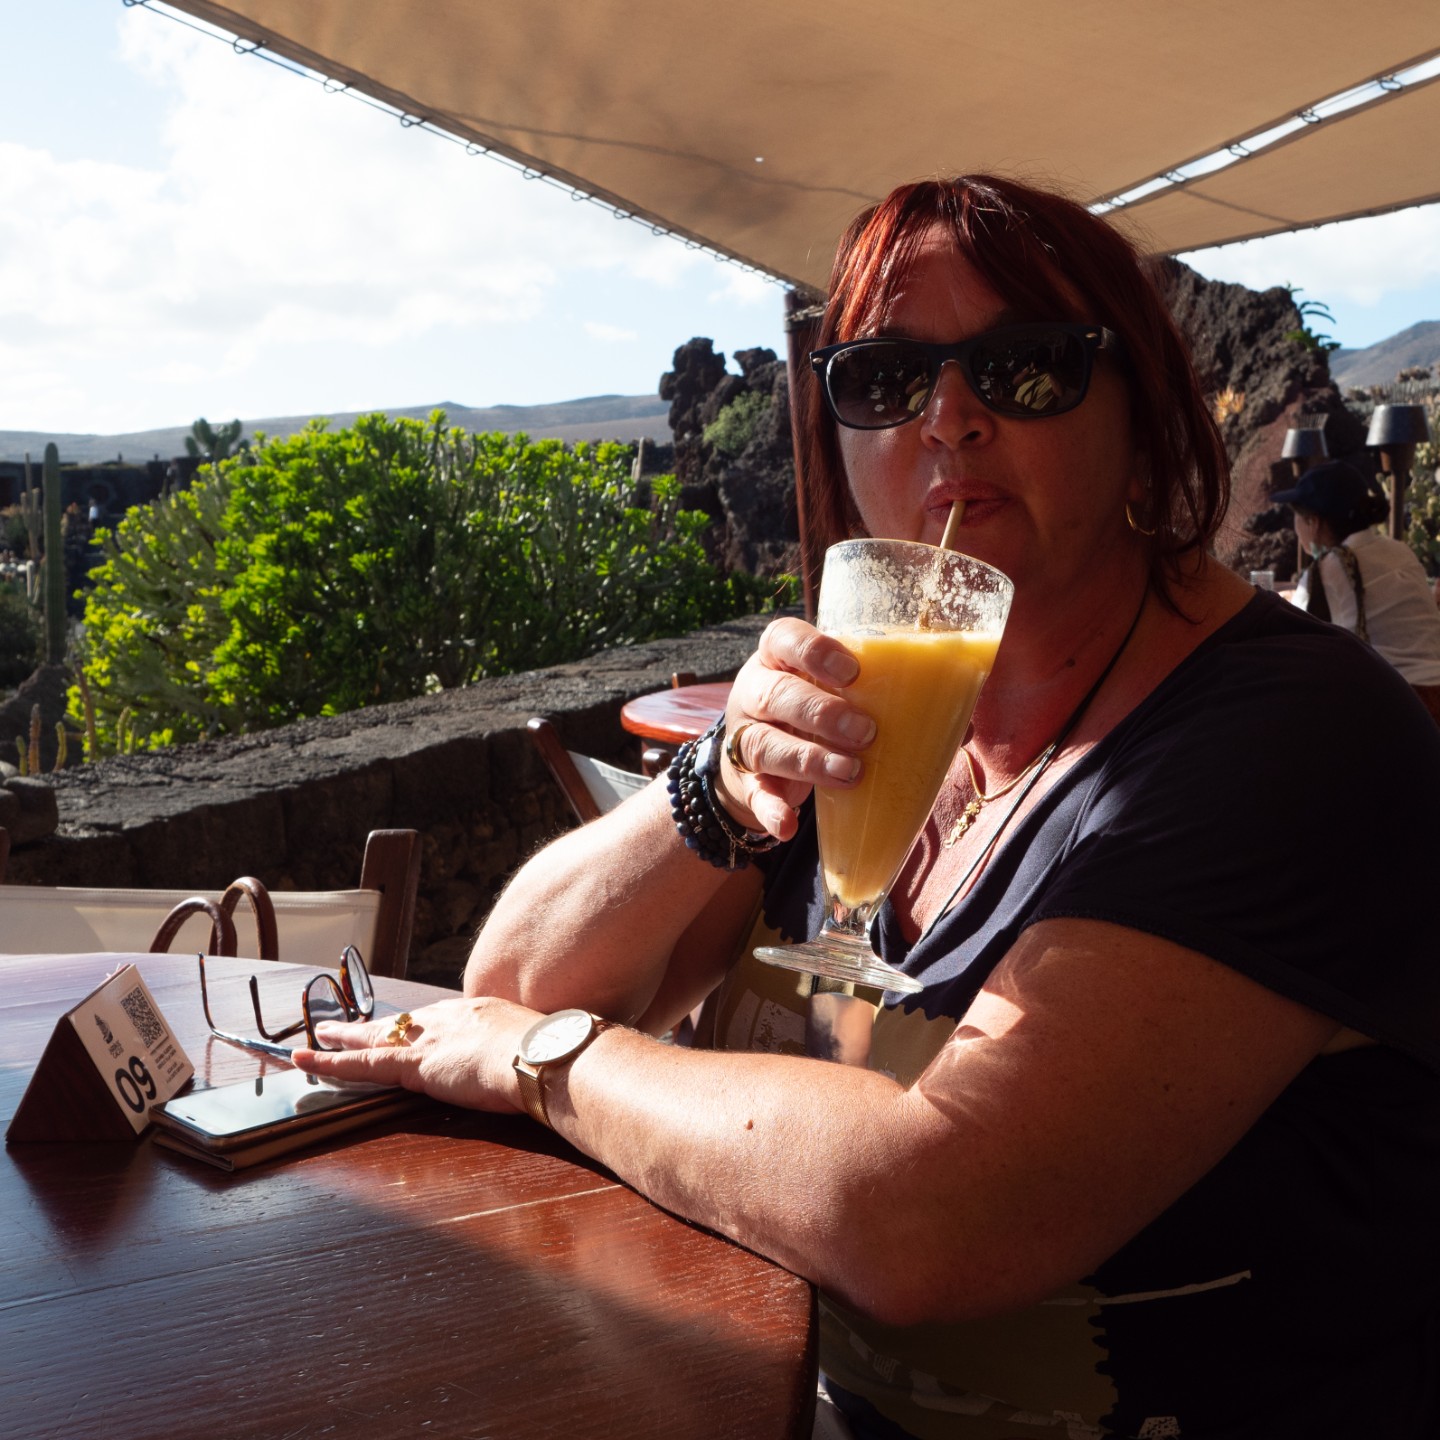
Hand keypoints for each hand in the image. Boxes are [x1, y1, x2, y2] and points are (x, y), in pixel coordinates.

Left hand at [292, 995, 540, 1113]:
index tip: (409, 1025)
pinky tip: (306, 1059)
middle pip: (404, 1022)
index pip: (440, 1018)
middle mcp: (449, 1018)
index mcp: (479, 1013)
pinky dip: (330, 1062)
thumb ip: (525, 1052)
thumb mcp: (536, 1046)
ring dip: (346, 1037)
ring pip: (377, 1038)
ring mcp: (429, 1039)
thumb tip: (537, 1061)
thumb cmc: (549, 1057)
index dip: (419, 1024)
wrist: (540, 1055)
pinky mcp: (412, 1064)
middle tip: (351, 1022)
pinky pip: (362, 1064)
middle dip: (376, 1024)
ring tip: (321, 1034)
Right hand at [716, 616, 876, 839]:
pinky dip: (770, 810)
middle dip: (820, 712)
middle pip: (775, 693)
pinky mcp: (746, 781)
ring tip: (849, 773)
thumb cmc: (814, 712)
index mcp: (778, 658)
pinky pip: (755, 794)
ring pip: (765, 744)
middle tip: (865, 732)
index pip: (784, 638)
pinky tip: (788, 825)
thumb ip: (879, 694)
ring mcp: (746, 737)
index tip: (852, 672)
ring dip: (807, 760)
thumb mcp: (834, 691)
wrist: (761, 760)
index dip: (813, 651)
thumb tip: (959, 722)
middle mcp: (754, 692)